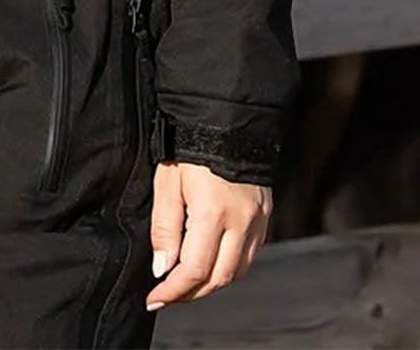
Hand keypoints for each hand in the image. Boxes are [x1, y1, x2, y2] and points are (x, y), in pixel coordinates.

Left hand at [146, 160, 270, 309]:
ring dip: (211, 284)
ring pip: (237, 272)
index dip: (173, 290)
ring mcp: (258, 221)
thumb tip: (163, 268)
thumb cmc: (190, 146)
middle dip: (191, 293)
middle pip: (219, 279)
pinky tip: (210, 264)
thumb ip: (165, 227)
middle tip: (168, 296)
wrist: (226, 120)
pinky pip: (248, 256)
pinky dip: (229, 268)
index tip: (154, 298)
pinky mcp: (265, 217)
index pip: (194, 269)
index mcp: (214, 213)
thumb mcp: (167, 181)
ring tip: (186, 284)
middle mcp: (242, 222)